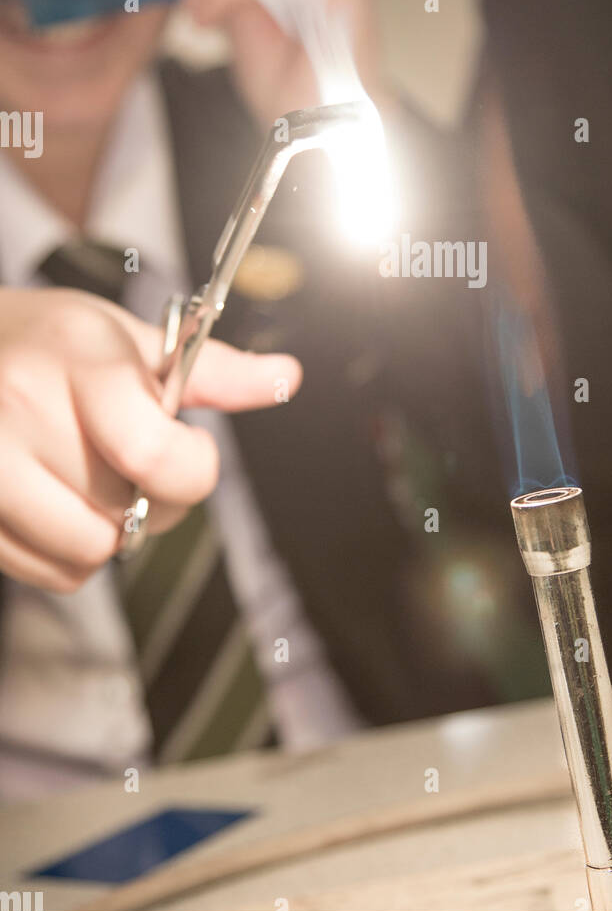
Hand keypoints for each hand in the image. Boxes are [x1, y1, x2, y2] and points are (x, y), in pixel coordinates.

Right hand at [0, 287, 301, 591]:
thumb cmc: (51, 345)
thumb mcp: (128, 338)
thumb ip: (212, 370)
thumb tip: (287, 376)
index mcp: (78, 359)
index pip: (152, 453)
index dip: (192, 470)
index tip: (192, 450)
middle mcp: (22, 411)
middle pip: (129, 510)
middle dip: (154, 497)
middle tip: (131, 459)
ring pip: (91, 551)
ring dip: (109, 530)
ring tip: (91, 480)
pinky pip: (55, 573)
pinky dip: (71, 552)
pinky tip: (57, 502)